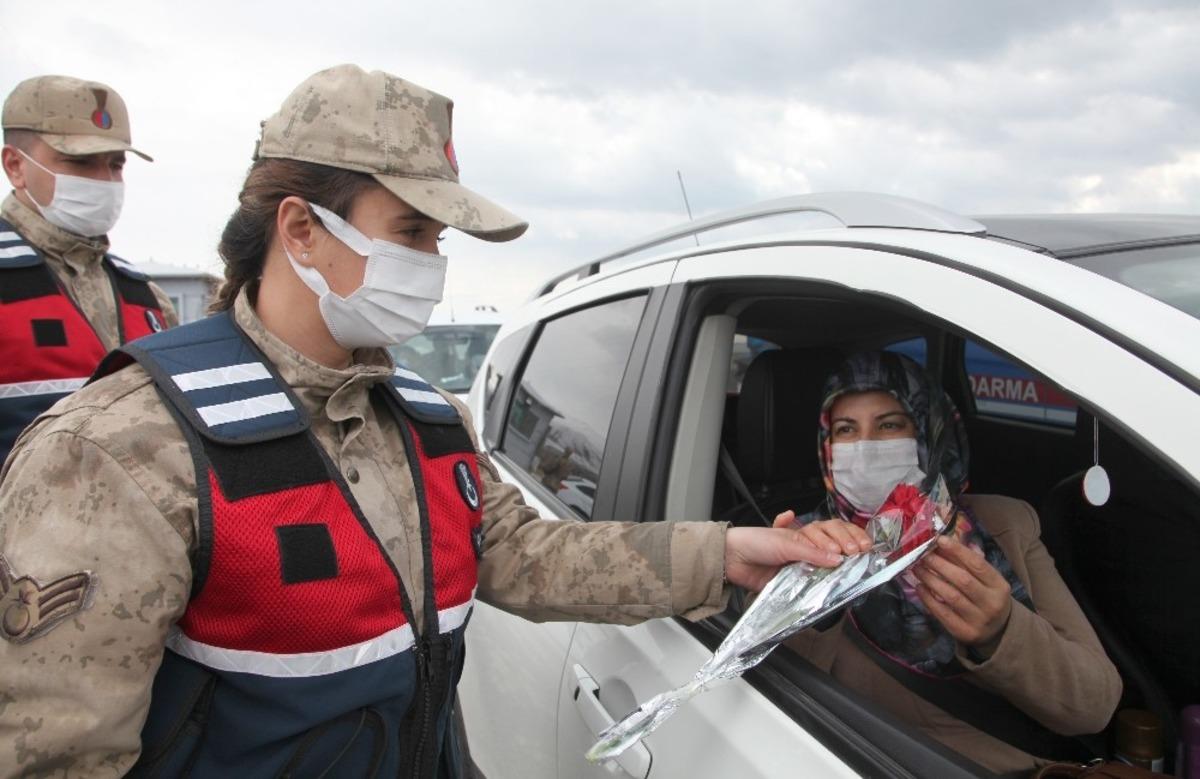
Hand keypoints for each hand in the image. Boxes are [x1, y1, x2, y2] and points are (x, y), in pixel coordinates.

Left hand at [724, 514, 869, 591]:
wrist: (731, 560)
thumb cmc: (755, 542)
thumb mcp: (785, 542)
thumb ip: (811, 551)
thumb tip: (838, 559)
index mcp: (804, 533)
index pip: (832, 532)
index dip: (847, 538)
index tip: (856, 548)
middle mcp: (806, 549)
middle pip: (835, 545)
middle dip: (848, 546)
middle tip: (857, 554)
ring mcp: (802, 566)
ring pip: (827, 565)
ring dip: (839, 563)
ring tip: (848, 563)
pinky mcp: (795, 584)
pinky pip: (814, 584)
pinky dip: (825, 583)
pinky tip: (833, 580)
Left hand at [913, 535, 1012, 652]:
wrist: (997, 631)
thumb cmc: (987, 597)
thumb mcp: (987, 581)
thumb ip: (968, 563)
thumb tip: (943, 543)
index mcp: (999, 586)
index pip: (978, 565)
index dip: (958, 551)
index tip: (940, 540)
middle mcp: (991, 603)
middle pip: (963, 580)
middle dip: (940, 564)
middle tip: (922, 554)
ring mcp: (978, 620)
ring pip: (951, 596)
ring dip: (930, 579)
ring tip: (917, 568)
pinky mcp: (964, 632)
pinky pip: (942, 613)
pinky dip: (928, 599)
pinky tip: (920, 587)